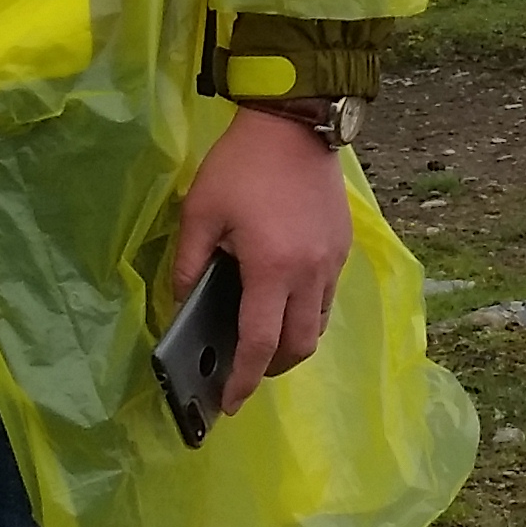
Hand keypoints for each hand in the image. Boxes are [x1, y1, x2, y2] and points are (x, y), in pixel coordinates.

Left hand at [165, 107, 352, 414]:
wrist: (294, 123)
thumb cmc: (241, 166)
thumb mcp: (200, 213)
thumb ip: (190, 265)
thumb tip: (182, 306)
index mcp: (270, 269)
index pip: (259, 343)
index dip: (243, 379)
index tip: (230, 404)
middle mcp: (309, 273)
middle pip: (298, 346)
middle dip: (271, 368)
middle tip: (244, 368)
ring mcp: (332, 261)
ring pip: (317, 324)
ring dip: (292, 341)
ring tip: (264, 336)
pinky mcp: (343, 246)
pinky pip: (326, 296)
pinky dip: (305, 310)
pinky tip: (282, 296)